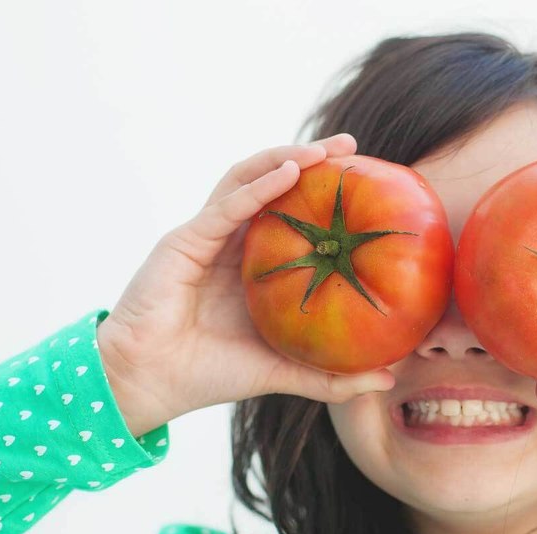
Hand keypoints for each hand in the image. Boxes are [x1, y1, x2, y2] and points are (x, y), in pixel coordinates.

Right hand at [97, 134, 395, 436]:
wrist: (148, 384)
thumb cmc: (207, 375)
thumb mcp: (282, 372)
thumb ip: (331, 376)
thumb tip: (388, 377)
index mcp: (252, 267)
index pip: (291, 216)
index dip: (323, 196)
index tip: (366, 184)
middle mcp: (231, 244)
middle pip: (271, 186)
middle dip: (310, 160)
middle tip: (351, 147)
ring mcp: (206, 238)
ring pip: (247, 181)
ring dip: (285, 159)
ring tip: (325, 150)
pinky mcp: (184, 241)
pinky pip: (227, 206)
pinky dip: (259, 186)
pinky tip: (291, 172)